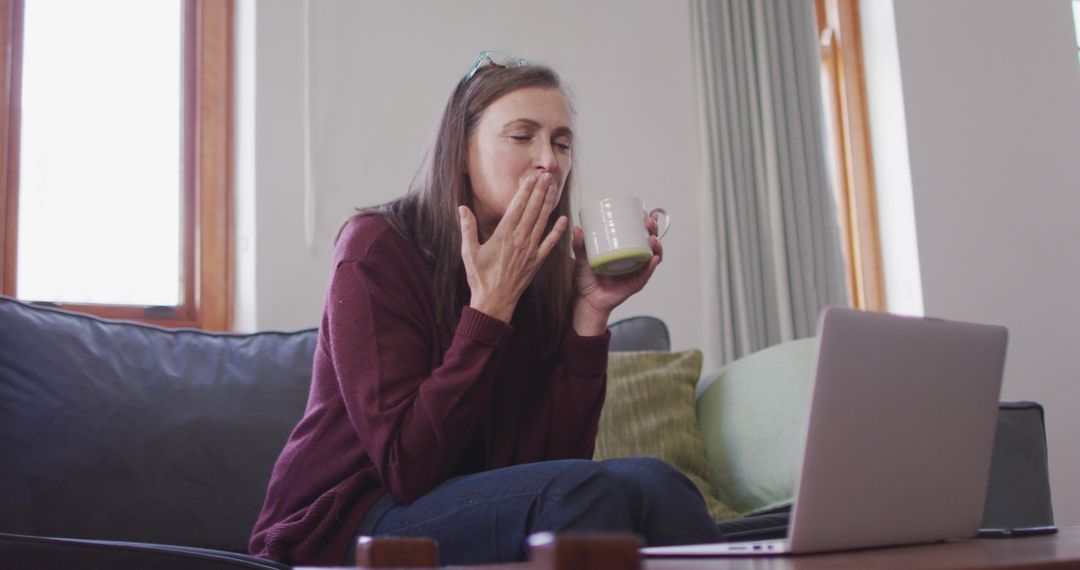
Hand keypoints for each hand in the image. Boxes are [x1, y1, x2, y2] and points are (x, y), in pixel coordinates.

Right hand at [460, 172, 568, 322]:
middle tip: (547, 176)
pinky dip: (557, 231)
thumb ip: (467, 228)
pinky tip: (564, 220)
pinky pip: (549, 244)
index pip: (517, 207)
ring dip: (548, 204)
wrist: (494, 301)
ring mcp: (530, 250)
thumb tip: (461, 208)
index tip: (531, 177)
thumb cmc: (479, 277)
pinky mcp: (536, 262)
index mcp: (503, 235)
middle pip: (532, 210)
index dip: (525, 190)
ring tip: (553, 188)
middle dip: (540, 191)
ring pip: (542, 222)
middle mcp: (519, 240)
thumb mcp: (468, 252)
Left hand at [571, 211, 663, 334]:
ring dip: (656, 246)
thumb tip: (578, 228)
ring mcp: (636, 272)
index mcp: (623, 251)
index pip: (638, 235)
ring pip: (653, 256)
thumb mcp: (581, 259)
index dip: (645, 224)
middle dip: (653, 230)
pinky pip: (647, 273)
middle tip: (649, 221)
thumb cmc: (586, 280)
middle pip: (649, 243)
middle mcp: (632, 260)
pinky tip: (653, 258)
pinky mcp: (636, 283)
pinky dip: (652, 266)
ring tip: (652, 238)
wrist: (586, 300)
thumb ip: (579, 245)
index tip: (645, 213)